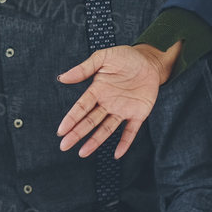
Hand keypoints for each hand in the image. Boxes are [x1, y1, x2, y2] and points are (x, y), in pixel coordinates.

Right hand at [55, 42, 178, 158]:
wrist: (150, 61)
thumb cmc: (126, 57)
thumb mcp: (104, 57)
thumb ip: (84, 69)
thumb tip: (62, 77)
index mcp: (97, 90)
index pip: (81, 107)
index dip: (71, 119)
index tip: (61, 131)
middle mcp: (107, 103)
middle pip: (90, 121)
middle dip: (77, 134)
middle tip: (64, 146)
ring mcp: (122, 110)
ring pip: (106, 129)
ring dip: (95, 141)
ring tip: (83, 153)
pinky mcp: (138, 114)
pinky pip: (130, 131)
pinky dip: (124, 143)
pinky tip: (117, 154)